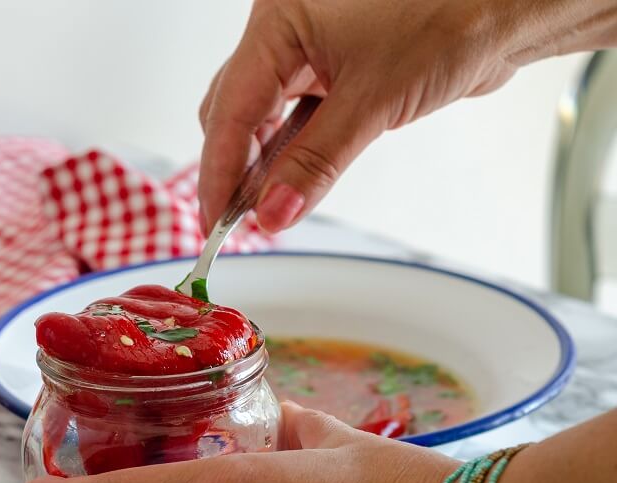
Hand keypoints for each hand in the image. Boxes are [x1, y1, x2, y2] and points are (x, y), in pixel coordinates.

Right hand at [198, 0, 538, 233]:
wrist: (507, 9)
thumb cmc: (451, 18)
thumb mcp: (373, 102)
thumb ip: (315, 164)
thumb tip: (273, 214)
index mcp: (279, 21)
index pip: (230, 108)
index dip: (219, 171)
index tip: (217, 220)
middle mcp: (285, 31)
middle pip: (233, 112)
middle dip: (236, 169)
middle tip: (243, 220)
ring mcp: (306, 49)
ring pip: (260, 116)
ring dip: (263, 164)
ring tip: (271, 206)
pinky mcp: (329, 68)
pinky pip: (291, 116)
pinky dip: (290, 151)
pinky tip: (293, 180)